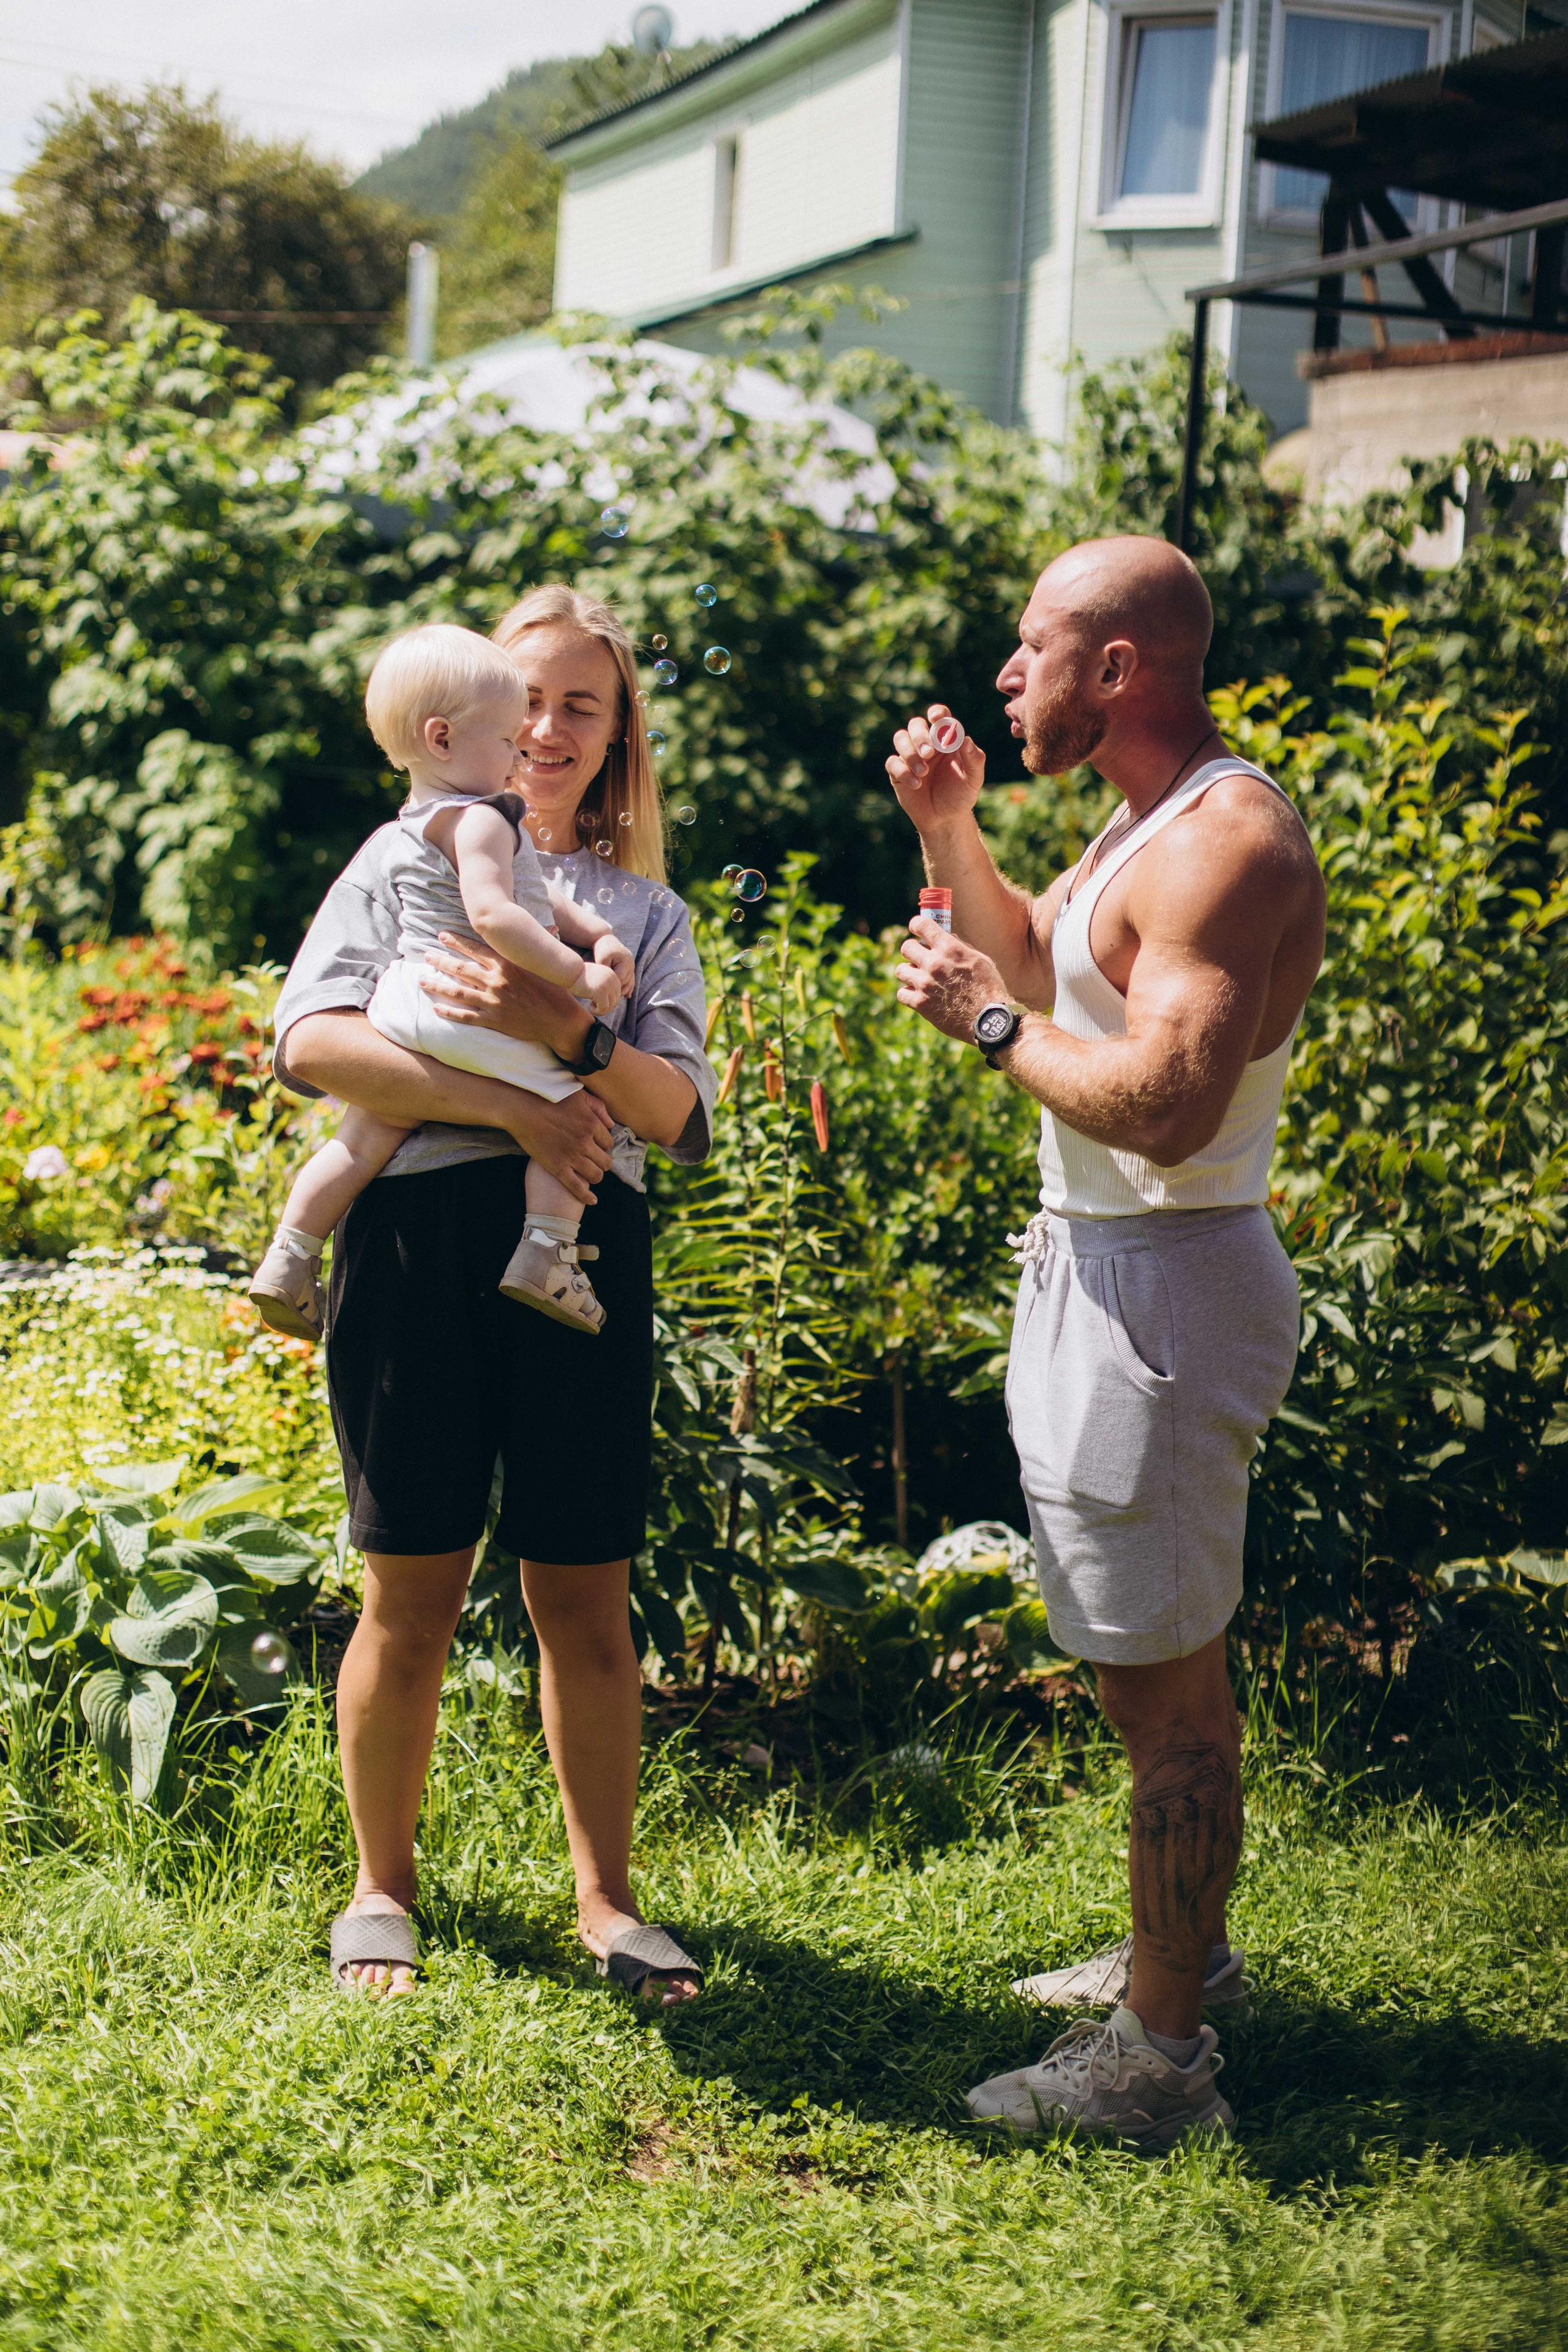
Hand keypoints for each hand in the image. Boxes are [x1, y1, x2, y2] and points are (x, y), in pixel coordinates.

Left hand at [421, 934, 580, 1053]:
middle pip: (461, 969)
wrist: (561, 1022)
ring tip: (421, 979)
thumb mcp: (548, 965)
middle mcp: (497, 982)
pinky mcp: (493, 1021)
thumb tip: (551, 927)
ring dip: (437, 985)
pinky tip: (436, 1008)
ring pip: (458, 992)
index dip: (457, 942)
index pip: (476, 949)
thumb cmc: (556, 992)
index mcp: (507, 965)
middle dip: (441, 960)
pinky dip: (449, 1012)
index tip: (442, 936)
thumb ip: (542, 946)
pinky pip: (466, 1016)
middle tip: (426, 954)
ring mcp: (493, 1002)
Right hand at [504, 1089, 614, 1205]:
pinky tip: (592, 1200)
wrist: (522, 1109)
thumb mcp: (579, 1095)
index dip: (604, 1146)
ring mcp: (572, 1157)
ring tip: (591, 1174)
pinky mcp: (558, 1168)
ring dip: (596, 1176)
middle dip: (602, 1162)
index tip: (598, 1147)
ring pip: (596, 1175)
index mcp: (592, 1124)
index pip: (609, 1143)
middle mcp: (586, 1142)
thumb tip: (610, 1124)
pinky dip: (586, 1196)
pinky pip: (577, 1187)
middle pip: (605, 1161)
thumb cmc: (548, 1098)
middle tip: (595, 1161)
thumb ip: (598, 1107)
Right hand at [581, 961, 621, 1015]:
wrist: (571, 970)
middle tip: (594, 1006)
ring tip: (592, 1007)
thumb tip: (613, 1003)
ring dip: (601, 1010)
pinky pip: (603, 1008)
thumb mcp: (598, 978)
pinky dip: (597, 1011)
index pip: (617, 995)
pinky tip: (590, 1008)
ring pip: (611, 1006)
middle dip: (605, 1007)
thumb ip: (607, 986)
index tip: (597, 1001)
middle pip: (615, 1001)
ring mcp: (608, 986)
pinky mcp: (601, 992)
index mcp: (613, 976)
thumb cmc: (580, 976)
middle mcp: (613, 980)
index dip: (608, 1002)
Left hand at [595, 936, 635, 995]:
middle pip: (626, 982)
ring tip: (616, 999)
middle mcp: (631, 965)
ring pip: (629, 982)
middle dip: (618, 990)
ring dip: (623, 990)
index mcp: (626, 962)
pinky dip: (628, 988)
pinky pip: (631, 980)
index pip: (621, 978)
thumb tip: (607, 984)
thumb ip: (606, 971)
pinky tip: (627, 996)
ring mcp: (631, 967)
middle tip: (609, 999)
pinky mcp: (629, 968)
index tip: (605, 993)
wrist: (606, 940)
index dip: (614, 986)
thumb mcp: (602, 958)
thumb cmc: (602, 949)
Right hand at [885, 703, 986, 837]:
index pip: (940, 718)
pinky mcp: (898, 772)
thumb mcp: (974, 779)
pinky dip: (903, 771)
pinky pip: (892, 762)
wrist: (945, 819)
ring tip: (923, 772)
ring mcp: (911, 757)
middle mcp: (927, 744)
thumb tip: (966, 740)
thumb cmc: (961, 795)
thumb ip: (974, 759)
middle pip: (915, 724)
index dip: (936, 713)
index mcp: (946, 740)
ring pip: (900, 738)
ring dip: (910, 752)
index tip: (935, 718)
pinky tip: (916, 784)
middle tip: (928, 753)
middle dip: (920, 736)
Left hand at [896, 914, 1010, 1040]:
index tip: (917, 930)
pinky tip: (919, 995)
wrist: (987, 1019)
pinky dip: (908, 994)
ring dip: (909, 973)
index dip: (916, 925)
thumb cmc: (988, 988)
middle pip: (906, 947)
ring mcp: (924, 983)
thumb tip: (947, 937)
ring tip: (920, 979)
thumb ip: (961, 947)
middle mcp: (934, 963)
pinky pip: (901, 993)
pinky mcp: (920, 1003)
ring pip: (900, 970)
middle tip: (919, 958)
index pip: (921, 925)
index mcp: (949, 948)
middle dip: (912, 951)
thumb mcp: (980, 960)